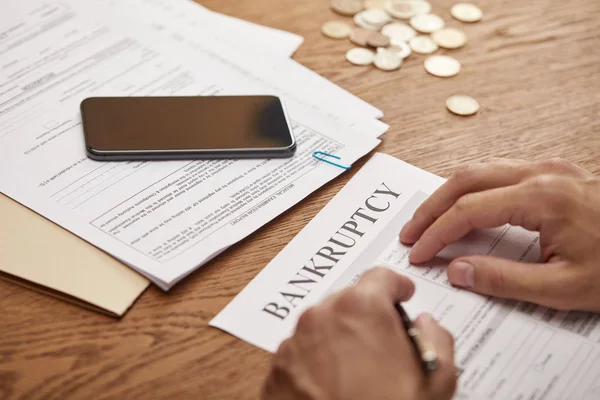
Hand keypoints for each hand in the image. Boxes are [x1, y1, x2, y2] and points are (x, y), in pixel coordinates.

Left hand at [261, 267, 456, 399]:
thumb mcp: (434, 380)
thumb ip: (437, 339)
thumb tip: (426, 326)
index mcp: (361, 308)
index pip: (382, 276)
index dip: (398, 286)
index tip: (403, 295)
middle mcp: (322, 315)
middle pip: (351, 300)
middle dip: (370, 316)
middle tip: (386, 346)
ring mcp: (296, 339)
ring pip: (326, 324)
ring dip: (343, 337)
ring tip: (360, 373)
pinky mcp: (279, 365)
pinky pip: (305, 349)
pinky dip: (320, 358)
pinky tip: (336, 384)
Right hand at [400, 158, 599, 311]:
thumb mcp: (565, 287)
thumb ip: (505, 280)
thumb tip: (459, 271)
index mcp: (543, 198)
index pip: (469, 209)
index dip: (436, 232)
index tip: (419, 251)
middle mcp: (543, 174)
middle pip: (466, 178)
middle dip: (431, 206)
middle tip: (410, 232)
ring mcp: (550, 169)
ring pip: (481, 169)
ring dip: (449, 194)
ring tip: (429, 220)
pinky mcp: (555, 174)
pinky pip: (500, 172)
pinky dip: (472, 189)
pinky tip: (465, 207)